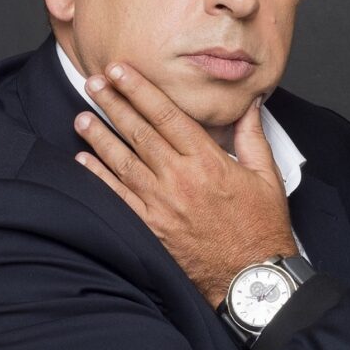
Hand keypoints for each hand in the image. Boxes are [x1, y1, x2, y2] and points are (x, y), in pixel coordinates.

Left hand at [73, 63, 296, 305]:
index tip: (122, 71)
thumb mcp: (267, 176)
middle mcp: (180, 179)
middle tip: (94, 82)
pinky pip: (119, 197)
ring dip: (100, 136)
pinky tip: (84, 160)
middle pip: (140, 132)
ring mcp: (162, 205)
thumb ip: (252, 137)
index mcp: (208, 161)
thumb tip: (250, 105)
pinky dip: (100, 177)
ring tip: (81, 115)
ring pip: (123, 161)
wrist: (251, 278)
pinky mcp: (152, 228)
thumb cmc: (262, 228)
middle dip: (114, 104)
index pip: (167, 115)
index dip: (141, 90)